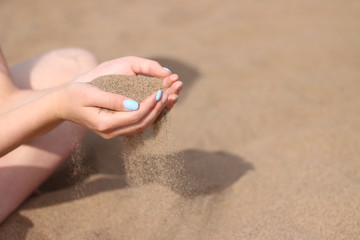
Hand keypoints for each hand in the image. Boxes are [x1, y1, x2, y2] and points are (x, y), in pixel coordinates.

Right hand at [53, 56, 182, 138]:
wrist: (62, 105)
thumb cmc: (75, 95)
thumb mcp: (90, 93)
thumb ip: (112, 99)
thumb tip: (135, 104)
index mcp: (105, 124)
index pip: (135, 116)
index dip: (150, 104)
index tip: (159, 91)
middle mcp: (110, 132)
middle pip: (141, 123)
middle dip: (156, 109)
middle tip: (167, 94)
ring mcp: (113, 133)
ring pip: (140, 126)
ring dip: (154, 113)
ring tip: (164, 99)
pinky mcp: (115, 129)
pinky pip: (135, 125)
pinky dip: (147, 115)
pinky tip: (153, 105)